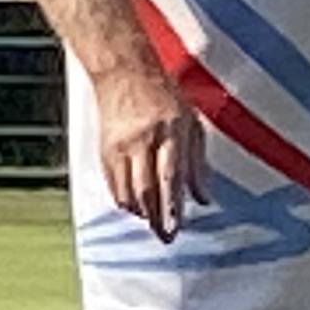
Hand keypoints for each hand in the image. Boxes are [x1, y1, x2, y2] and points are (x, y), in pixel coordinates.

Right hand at [89, 66, 212, 240]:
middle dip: (155, 219)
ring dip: (141, 213)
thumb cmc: (164, 95)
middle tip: (165, 237)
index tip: (176, 229)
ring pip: (127, 191)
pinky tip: (136, 207)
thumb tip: (204, 199)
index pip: (171, 177)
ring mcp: (121, 145)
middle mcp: (144, 139)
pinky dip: (125, 201)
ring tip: (153, 222)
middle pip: (147, 190)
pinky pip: (113, 186)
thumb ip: (198, 162)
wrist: (123, 71)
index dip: (172, 207)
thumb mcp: (191, 122)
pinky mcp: (105, 149)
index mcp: (171, 131)